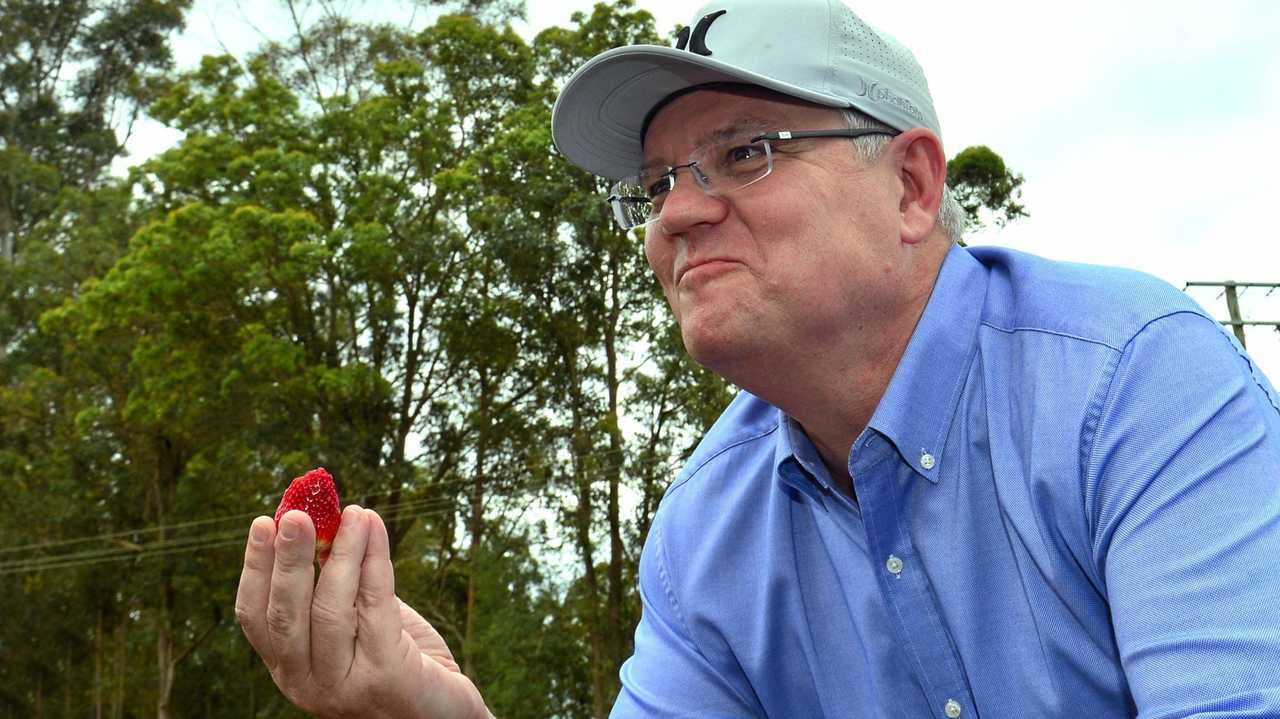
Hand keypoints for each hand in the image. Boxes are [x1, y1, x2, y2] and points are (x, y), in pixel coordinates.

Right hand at [235, 505, 491, 718]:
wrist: (447, 713)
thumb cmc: (403, 660)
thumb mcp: (359, 620)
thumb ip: (339, 585)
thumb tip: (326, 523)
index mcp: (290, 668)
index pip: (256, 618)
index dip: (256, 569)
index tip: (262, 523)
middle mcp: (307, 684)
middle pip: (285, 615)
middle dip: (288, 559)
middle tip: (296, 514)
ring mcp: (343, 686)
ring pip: (330, 609)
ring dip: (341, 553)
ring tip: (353, 512)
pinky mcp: (385, 678)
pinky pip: (376, 608)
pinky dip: (375, 562)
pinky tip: (375, 529)